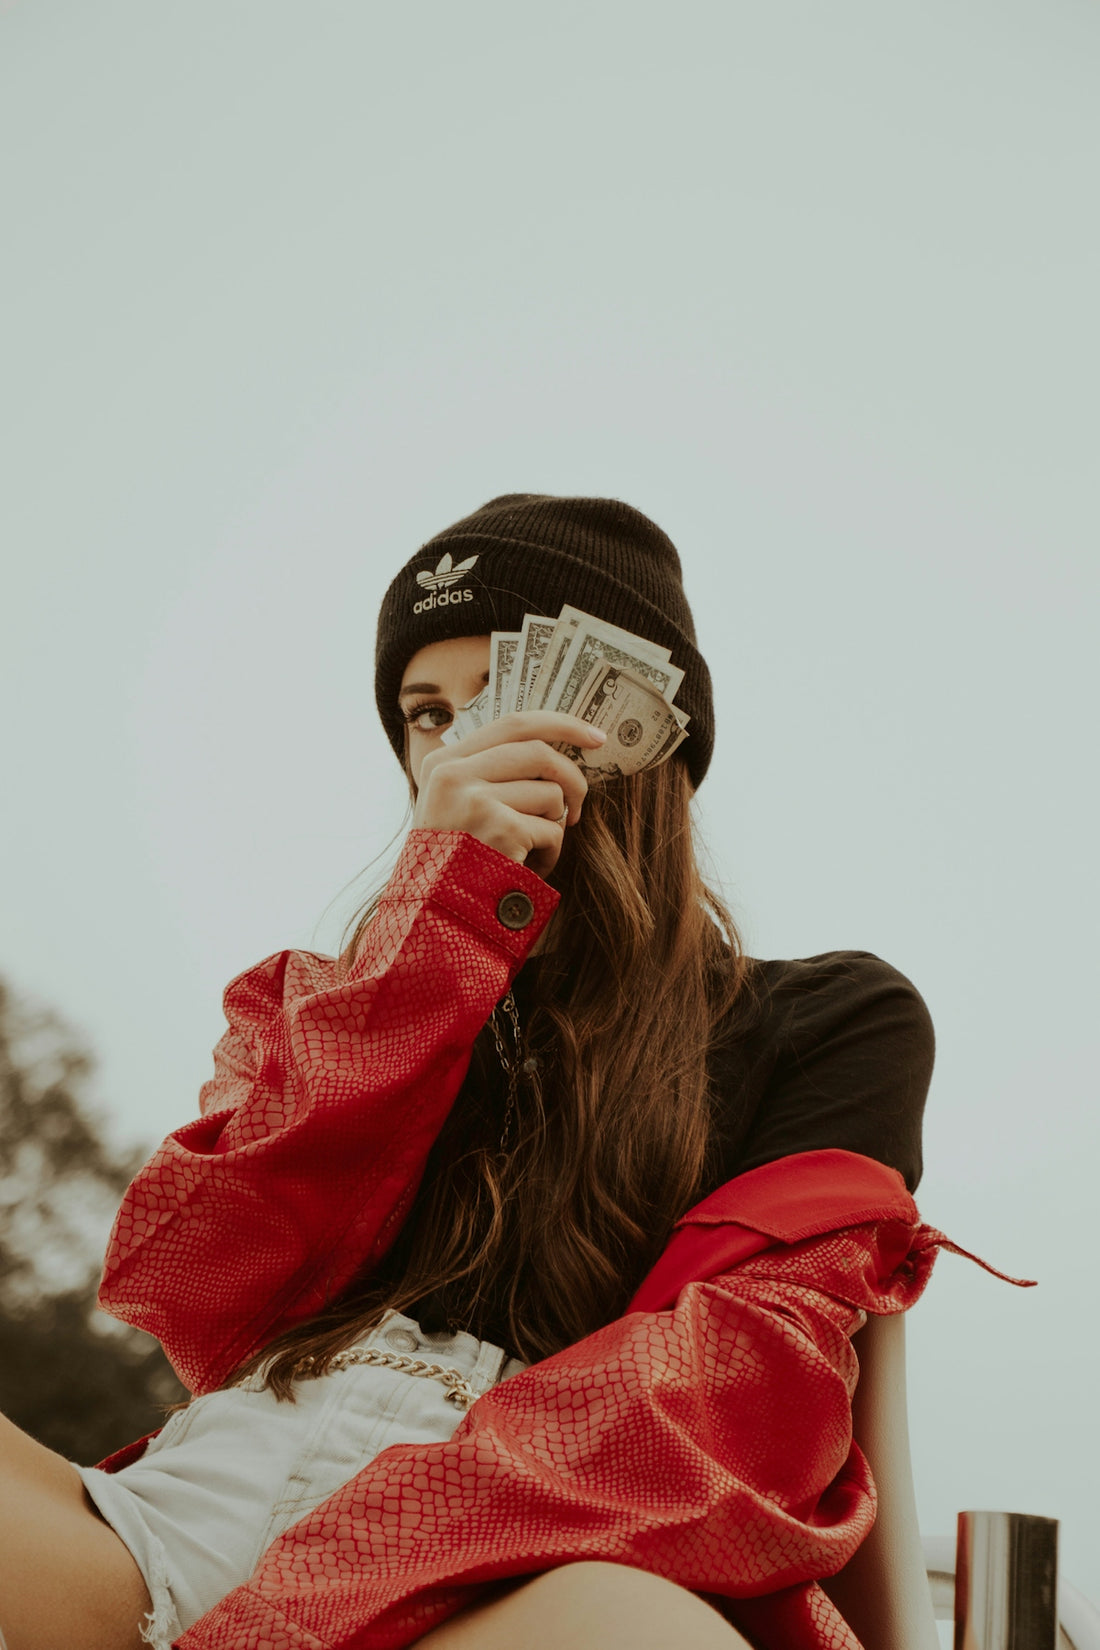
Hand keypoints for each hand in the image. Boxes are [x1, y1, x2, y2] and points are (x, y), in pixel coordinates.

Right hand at [412, 712, 605, 876]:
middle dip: (573, 779)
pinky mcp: (501, 829)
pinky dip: (550, 853)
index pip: (514, 724)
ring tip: (530, 851)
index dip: (562, 726)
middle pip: (540, 752)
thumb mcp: (453, 807)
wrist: (433, 916)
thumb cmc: (453, 863)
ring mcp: (476, 799)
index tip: (595, 737)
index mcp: (442, 763)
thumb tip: (552, 751)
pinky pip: (552, 830)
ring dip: (553, 826)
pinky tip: (526, 868)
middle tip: (577, 808)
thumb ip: (486, 774)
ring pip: (550, 793)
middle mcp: (454, 774)